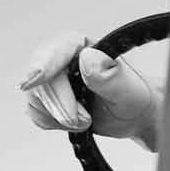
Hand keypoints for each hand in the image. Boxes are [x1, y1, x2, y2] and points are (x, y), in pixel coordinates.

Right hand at [19, 32, 162, 150]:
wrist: (134, 115)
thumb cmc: (134, 96)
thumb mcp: (127, 89)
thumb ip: (109, 76)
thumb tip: (87, 58)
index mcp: (85, 47)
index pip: (60, 47)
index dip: (45, 62)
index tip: (36, 78)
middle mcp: (65, 59)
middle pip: (42, 77)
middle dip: (59, 102)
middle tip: (84, 120)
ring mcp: (53, 79)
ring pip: (35, 96)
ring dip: (58, 116)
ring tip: (87, 122)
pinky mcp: (48, 99)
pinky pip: (36, 112)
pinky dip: (52, 122)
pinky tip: (75, 124)